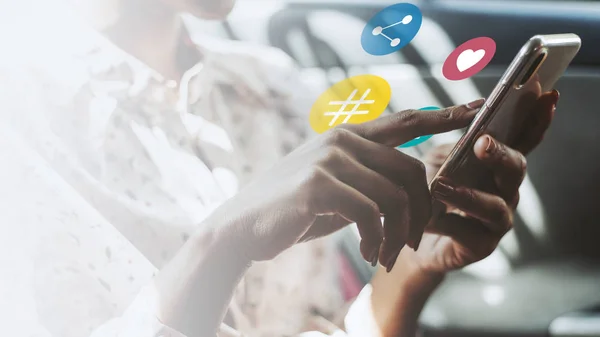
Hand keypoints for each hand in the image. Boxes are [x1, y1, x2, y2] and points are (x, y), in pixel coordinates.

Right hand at [206, 99, 484, 267]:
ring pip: (395, 195)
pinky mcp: (317, 184)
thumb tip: (413, 188)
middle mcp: (341, 140)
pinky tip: (368, 253)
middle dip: (421, 212)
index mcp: (348, 136)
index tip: (478, 110)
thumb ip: (369, 179)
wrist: (243, 227)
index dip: (445, 116)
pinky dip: (377, 239)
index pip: (406, 121)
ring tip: (386, 255)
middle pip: (412, 169)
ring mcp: (328, 158)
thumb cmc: (294, 211)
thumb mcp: (337, 189)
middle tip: (411, 244)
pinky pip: (370, 213)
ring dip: (398, 234)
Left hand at [411, 89, 559, 273]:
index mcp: (498, 164)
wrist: (412, 234)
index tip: (546, 96)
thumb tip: (470, 117)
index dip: (537, 120)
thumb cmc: (431, 192)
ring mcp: (498, 219)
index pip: (524, 139)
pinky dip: (446, 222)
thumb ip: (456, 144)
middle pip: (516, 169)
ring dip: (469, 195)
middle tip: (482, 143)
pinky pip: (468, 233)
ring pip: (494, 206)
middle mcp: (505, 189)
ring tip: (441, 186)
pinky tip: (428, 216)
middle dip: (501, 154)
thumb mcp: (440, 160)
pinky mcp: (481, 245)